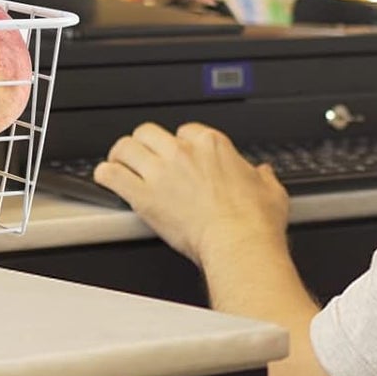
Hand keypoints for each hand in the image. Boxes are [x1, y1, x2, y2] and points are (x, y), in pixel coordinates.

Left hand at [93, 122, 288, 266]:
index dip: (178, 142)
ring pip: (126, 147)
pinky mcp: (144, 196)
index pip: (184, 130)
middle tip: (143, 156)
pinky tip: (105, 177)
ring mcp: (161, 172)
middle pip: (149, 132)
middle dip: (144, 143)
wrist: (239, 245)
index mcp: (212, 146)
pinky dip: (105, 175)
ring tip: (118, 162)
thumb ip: (263, 177)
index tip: (177, 154)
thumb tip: (263, 173)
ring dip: (120, 155)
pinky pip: (113, 175)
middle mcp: (183, 153)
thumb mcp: (271, 191)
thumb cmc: (254, 223)